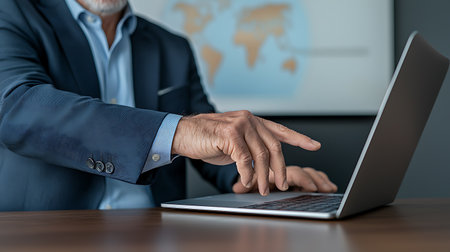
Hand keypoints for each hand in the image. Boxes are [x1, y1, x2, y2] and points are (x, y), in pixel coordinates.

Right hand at [171, 110, 320, 195]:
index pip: (280, 130)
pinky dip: (246, 174)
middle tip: (282, 185)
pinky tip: (244, 181)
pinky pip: (244, 159)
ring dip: (264, 176)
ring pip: (261, 155)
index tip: (315, 146)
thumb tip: (266, 165)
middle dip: (280, 169)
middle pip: (274, 147)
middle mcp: (249, 119)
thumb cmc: (208, 140)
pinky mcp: (229, 134)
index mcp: (252, 121)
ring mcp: (240, 124)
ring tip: (263, 189)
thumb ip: (251, 147)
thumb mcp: (234, 142)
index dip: (299, 139)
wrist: (183, 133)